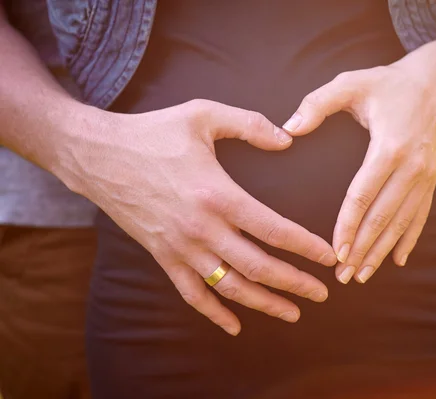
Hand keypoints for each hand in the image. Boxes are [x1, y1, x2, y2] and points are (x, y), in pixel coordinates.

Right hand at [62, 100, 336, 334]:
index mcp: (218, 195)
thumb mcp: (202, 115)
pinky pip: (191, 293)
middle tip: (322, 294)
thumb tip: (287, 139)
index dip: (306, 246)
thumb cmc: (152, 133)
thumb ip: (248, 124)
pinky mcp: (163, 256)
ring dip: (264, 303)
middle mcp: (202, 229)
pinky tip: (234, 325)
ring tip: (292, 312)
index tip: (329, 257)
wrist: (98, 156)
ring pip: (230, 287)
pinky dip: (213, 313)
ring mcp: (181, 247)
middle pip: (259, 267)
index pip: (274, 230)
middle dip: (295, 283)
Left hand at [283, 59, 435, 283]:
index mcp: (389, 146)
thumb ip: (317, 103)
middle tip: (343, 276)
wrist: (434, 84)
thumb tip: (288, 129)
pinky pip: (420, 216)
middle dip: (362, 249)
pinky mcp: (431, 181)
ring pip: (402, 222)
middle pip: (383, 216)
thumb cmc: (385, 84)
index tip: (336, 251)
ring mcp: (425, 176)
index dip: (348, 225)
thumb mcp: (350, 83)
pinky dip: (409, 240)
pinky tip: (398, 261)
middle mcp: (412, 166)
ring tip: (362, 275)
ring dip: (382, 252)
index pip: (363, 195)